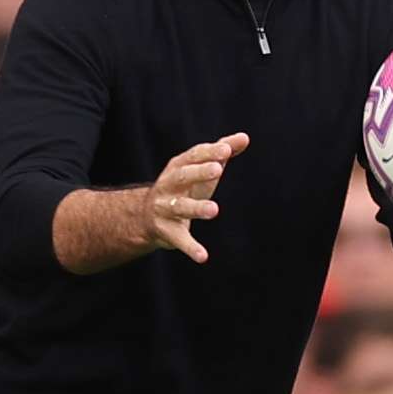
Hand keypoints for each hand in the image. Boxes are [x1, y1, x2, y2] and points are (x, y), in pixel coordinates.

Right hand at [146, 132, 248, 262]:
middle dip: (199, 172)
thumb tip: (245, 137)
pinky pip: (180, 239)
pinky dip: (191, 248)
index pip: (193, 156)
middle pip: (182, 177)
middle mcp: (168, 186)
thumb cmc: (183, 188)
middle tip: (218, 170)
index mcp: (177, 167)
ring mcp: (164, 209)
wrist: (147, 217)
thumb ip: (221, 152)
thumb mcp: (200, 169)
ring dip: (197, 208)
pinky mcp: (167, 232)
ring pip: (180, 207)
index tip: (226, 150)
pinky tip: (204, 256)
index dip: (209, 153)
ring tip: (214, 209)